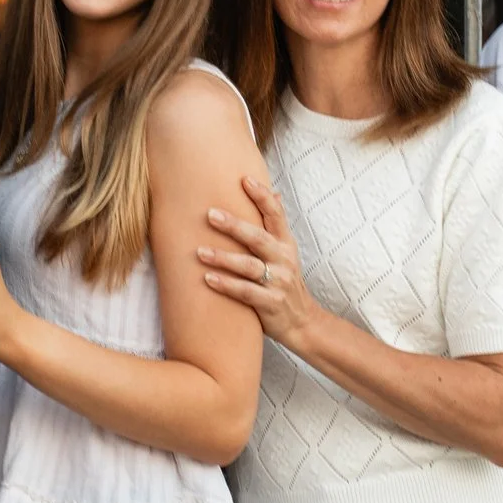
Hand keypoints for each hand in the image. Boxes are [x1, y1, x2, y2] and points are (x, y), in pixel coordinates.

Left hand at [196, 179, 319, 349]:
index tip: (244, 179)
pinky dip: (226, 285)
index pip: (276, 214)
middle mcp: (284, 259)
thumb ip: (276, 227)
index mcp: (286, 244)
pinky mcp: (270, 303)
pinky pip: (245, 292)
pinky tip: (208, 279)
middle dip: (234, 225)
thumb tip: (274, 193)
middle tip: (210, 214)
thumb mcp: (287, 253)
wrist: (303, 322)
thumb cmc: (286, 282)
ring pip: (248, 266)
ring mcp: (278, 282)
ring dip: (223, 258)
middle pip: (258, 238)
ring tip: (200, 251)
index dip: (262, 196)